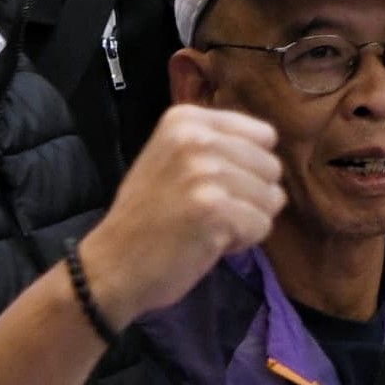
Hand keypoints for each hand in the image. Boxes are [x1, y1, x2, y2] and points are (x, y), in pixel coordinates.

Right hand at [78, 106, 287, 322]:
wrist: (111, 265)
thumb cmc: (148, 217)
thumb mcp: (173, 160)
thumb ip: (218, 146)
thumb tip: (272, 148)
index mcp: (187, 119)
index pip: (264, 136)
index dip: (248, 168)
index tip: (210, 186)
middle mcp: (196, 137)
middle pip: (271, 167)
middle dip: (249, 197)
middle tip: (205, 211)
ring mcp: (205, 172)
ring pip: (272, 198)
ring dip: (245, 220)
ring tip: (203, 226)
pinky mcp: (215, 209)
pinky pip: (261, 225)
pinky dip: (241, 241)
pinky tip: (206, 242)